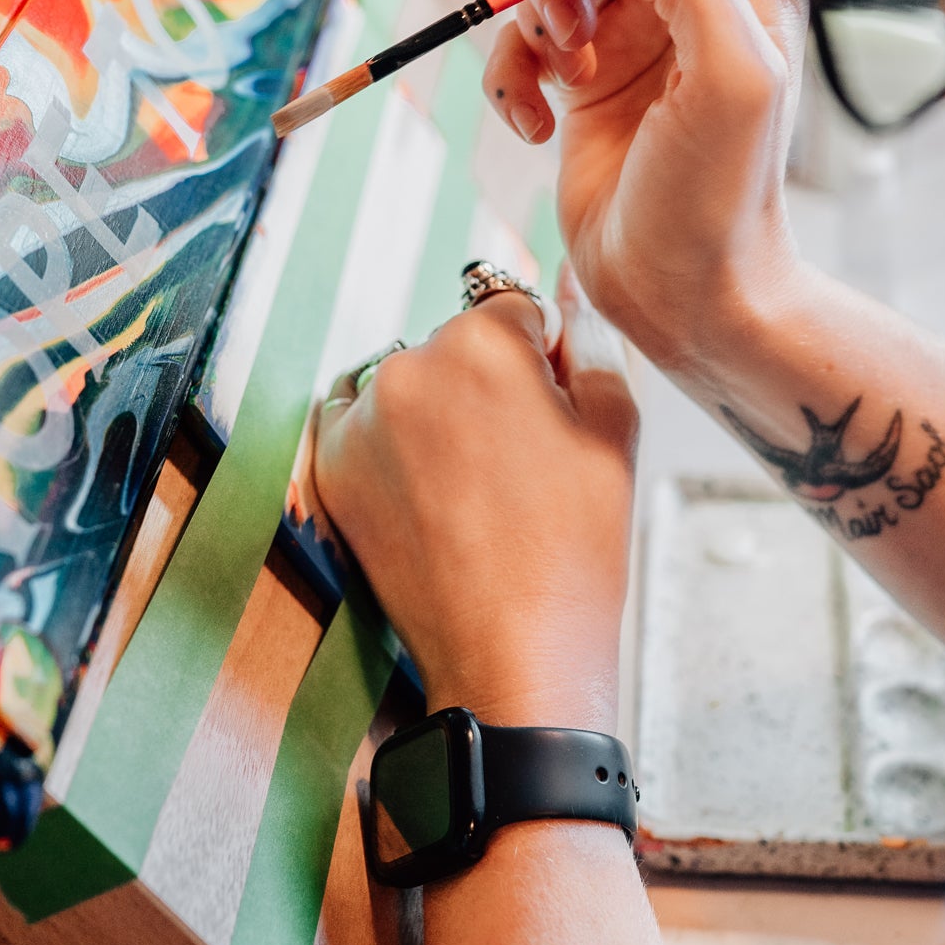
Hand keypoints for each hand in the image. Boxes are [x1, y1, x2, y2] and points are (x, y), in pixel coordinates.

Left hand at [313, 269, 636, 730]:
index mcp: (482, 342)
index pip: (514, 306)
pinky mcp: (330, 469)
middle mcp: (407, 366)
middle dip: (485, 382)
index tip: (550, 414)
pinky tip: (433, 497)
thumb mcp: (613, 428)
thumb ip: (588, 340)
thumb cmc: (574, 550)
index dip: (541, 359)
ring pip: (408, 383)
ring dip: (436, 411)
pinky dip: (390, 446)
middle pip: (455, 342)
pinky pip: (361, 425)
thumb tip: (567, 289)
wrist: (513, 654)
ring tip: (476, 489)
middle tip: (518, 464)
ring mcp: (360, 419)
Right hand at [482, 0, 808, 383]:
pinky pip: (516, 44)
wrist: (680, 297)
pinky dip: (508, 79)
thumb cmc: (721, 197)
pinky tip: (532, 127)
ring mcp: (628, 36)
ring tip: (563, 81)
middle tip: (569, 26)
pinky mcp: (578, 83)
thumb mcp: (732, 73)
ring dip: (534, 20)